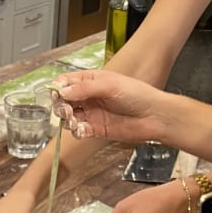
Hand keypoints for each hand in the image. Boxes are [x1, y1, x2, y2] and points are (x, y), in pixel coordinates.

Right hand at [52, 71, 173, 143]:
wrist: (155, 116)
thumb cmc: (137, 94)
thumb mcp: (109, 85)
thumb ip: (85, 88)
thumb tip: (62, 91)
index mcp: (91, 81)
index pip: (66, 82)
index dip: (58, 87)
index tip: (56, 94)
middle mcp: (89, 96)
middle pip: (64, 100)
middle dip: (60, 105)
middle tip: (65, 110)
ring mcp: (92, 113)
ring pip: (69, 116)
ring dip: (67, 119)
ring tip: (74, 120)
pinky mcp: (96, 129)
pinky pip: (79, 131)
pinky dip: (76, 131)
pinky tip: (81, 130)